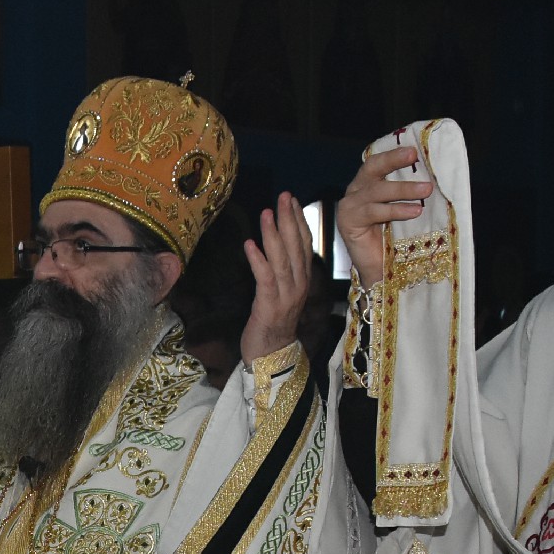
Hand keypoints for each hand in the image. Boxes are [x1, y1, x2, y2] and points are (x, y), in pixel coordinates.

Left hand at [239, 192, 312, 361]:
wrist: (272, 357)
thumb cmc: (273, 325)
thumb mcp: (281, 294)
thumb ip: (281, 273)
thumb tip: (274, 248)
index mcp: (302, 281)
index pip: (303, 245)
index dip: (298, 222)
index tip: (292, 200)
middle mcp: (298, 286)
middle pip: (296, 247)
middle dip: (289, 220)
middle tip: (283, 196)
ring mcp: (286, 296)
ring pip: (282, 260)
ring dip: (273, 235)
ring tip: (267, 213)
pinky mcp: (269, 307)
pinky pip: (265, 279)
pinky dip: (258, 260)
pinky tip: (250, 244)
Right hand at [335, 144, 433, 287]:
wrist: (381, 271)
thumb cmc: (396, 239)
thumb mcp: (404, 208)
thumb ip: (410, 193)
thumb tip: (433, 175)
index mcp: (368, 185)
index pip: (378, 162)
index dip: (393, 154)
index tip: (414, 149)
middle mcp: (355, 192)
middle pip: (372, 169)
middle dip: (393, 160)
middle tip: (414, 157)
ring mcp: (349, 207)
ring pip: (377, 191)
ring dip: (404, 189)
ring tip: (427, 189)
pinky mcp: (348, 223)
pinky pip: (374, 211)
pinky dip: (396, 210)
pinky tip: (415, 211)